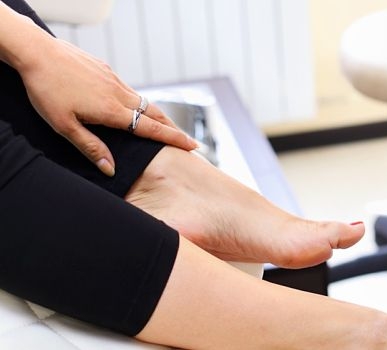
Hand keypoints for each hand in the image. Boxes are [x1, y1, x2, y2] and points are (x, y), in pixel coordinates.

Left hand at [16, 35, 196, 175]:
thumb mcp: (64, 126)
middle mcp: (118, 93)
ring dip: (155, 114)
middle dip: (172, 128)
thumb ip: (90, 147)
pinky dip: (136, 100)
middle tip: (185, 139)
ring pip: (141, 100)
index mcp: (111, 111)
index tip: (192, 146)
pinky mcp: (105, 69)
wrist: (37, 53)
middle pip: (154, 113)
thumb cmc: (47, 90)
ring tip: (161, 125)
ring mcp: (113, 79)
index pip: (151, 128)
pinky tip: (128, 105)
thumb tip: (110, 168)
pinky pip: (126, 89)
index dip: (173, 138)